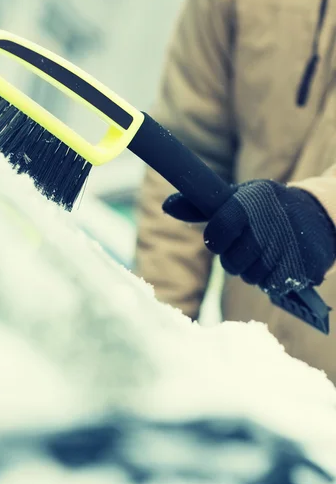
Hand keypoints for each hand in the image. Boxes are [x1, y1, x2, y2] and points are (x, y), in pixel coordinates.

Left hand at [163, 180, 335, 295]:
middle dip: (233, 259)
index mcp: (251, 201)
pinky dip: (270, 279)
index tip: (220, 237)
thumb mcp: (237, 197)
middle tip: (244, 247)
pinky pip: (272, 286)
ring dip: (252, 270)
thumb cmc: (266, 206)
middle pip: (233, 262)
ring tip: (263, 253)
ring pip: (251, 277)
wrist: (317, 212)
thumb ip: (201, 207)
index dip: (215, 239)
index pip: (218, 230)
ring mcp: (289, 247)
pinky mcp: (303, 267)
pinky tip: (276, 263)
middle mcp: (270, 223)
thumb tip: (167, 205)